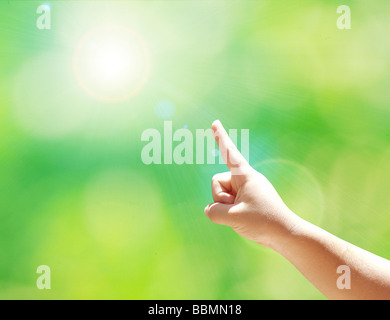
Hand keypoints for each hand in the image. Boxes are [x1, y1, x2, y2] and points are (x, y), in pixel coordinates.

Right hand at [205, 120, 300, 249]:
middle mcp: (245, 180)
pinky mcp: (246, 201)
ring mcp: (245, 191)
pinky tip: (243, 220)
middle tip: (237, 209)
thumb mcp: (233, 217)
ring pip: (220, 195)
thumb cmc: (263, 222)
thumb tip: (210, 209)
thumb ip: (214, 211)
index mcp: (245, 175)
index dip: (220, 138)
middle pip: (217, 182)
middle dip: (220, 197)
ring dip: (225, 207)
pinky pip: (227, 204)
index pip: (230, 153)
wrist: (285, 235)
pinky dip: (229, 213)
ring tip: (242, 216)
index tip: (215, 123)